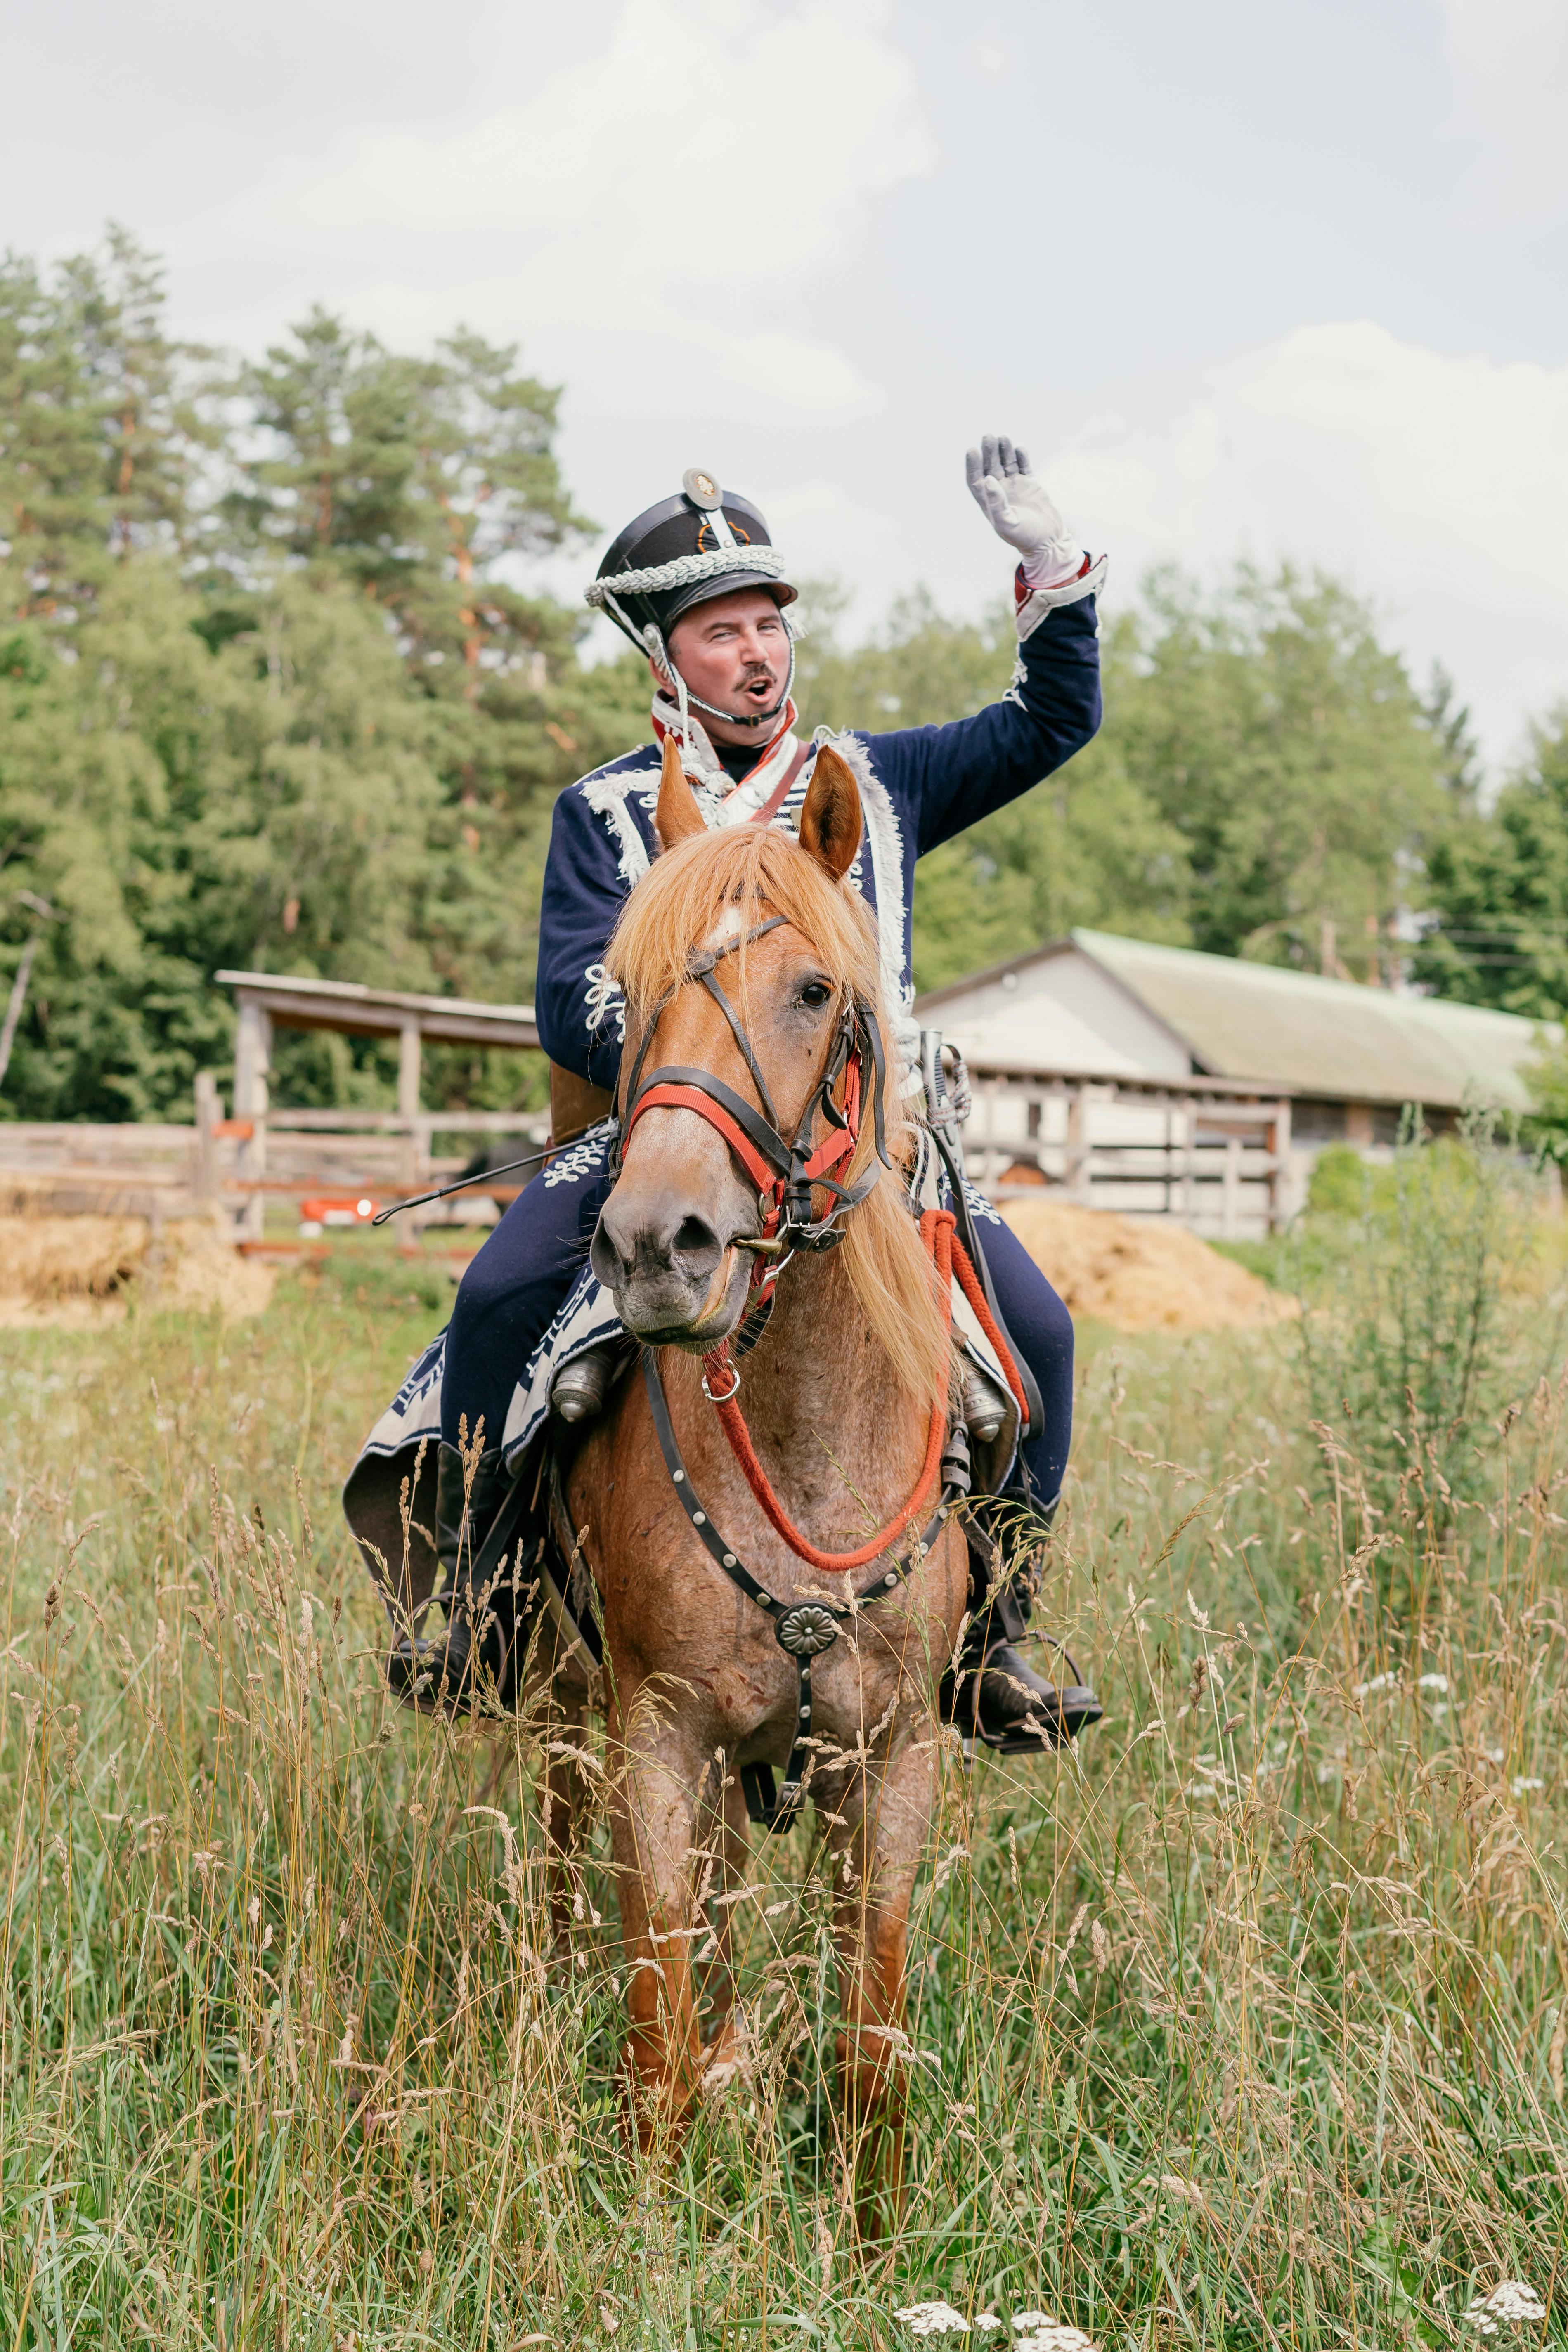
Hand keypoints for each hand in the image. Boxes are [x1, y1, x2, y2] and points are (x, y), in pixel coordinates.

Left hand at [965, 434, 1082, 586]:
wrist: (1048, 541)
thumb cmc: (1025, 537)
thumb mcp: (1007, 523)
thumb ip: (996, 503)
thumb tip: (988, 479)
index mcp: (989, 503)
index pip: (976, 480)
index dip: (973, 465)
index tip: (973, 450)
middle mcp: (1000, 492)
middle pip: (991, 466)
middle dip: (989, 451)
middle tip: (988, 436)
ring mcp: (1015, 486)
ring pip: (1007, 463)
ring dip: (1004, 450)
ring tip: (1003, 437)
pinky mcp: (1030, 483)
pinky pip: (1024, 465)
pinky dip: (1021, 456)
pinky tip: (1019, 448)